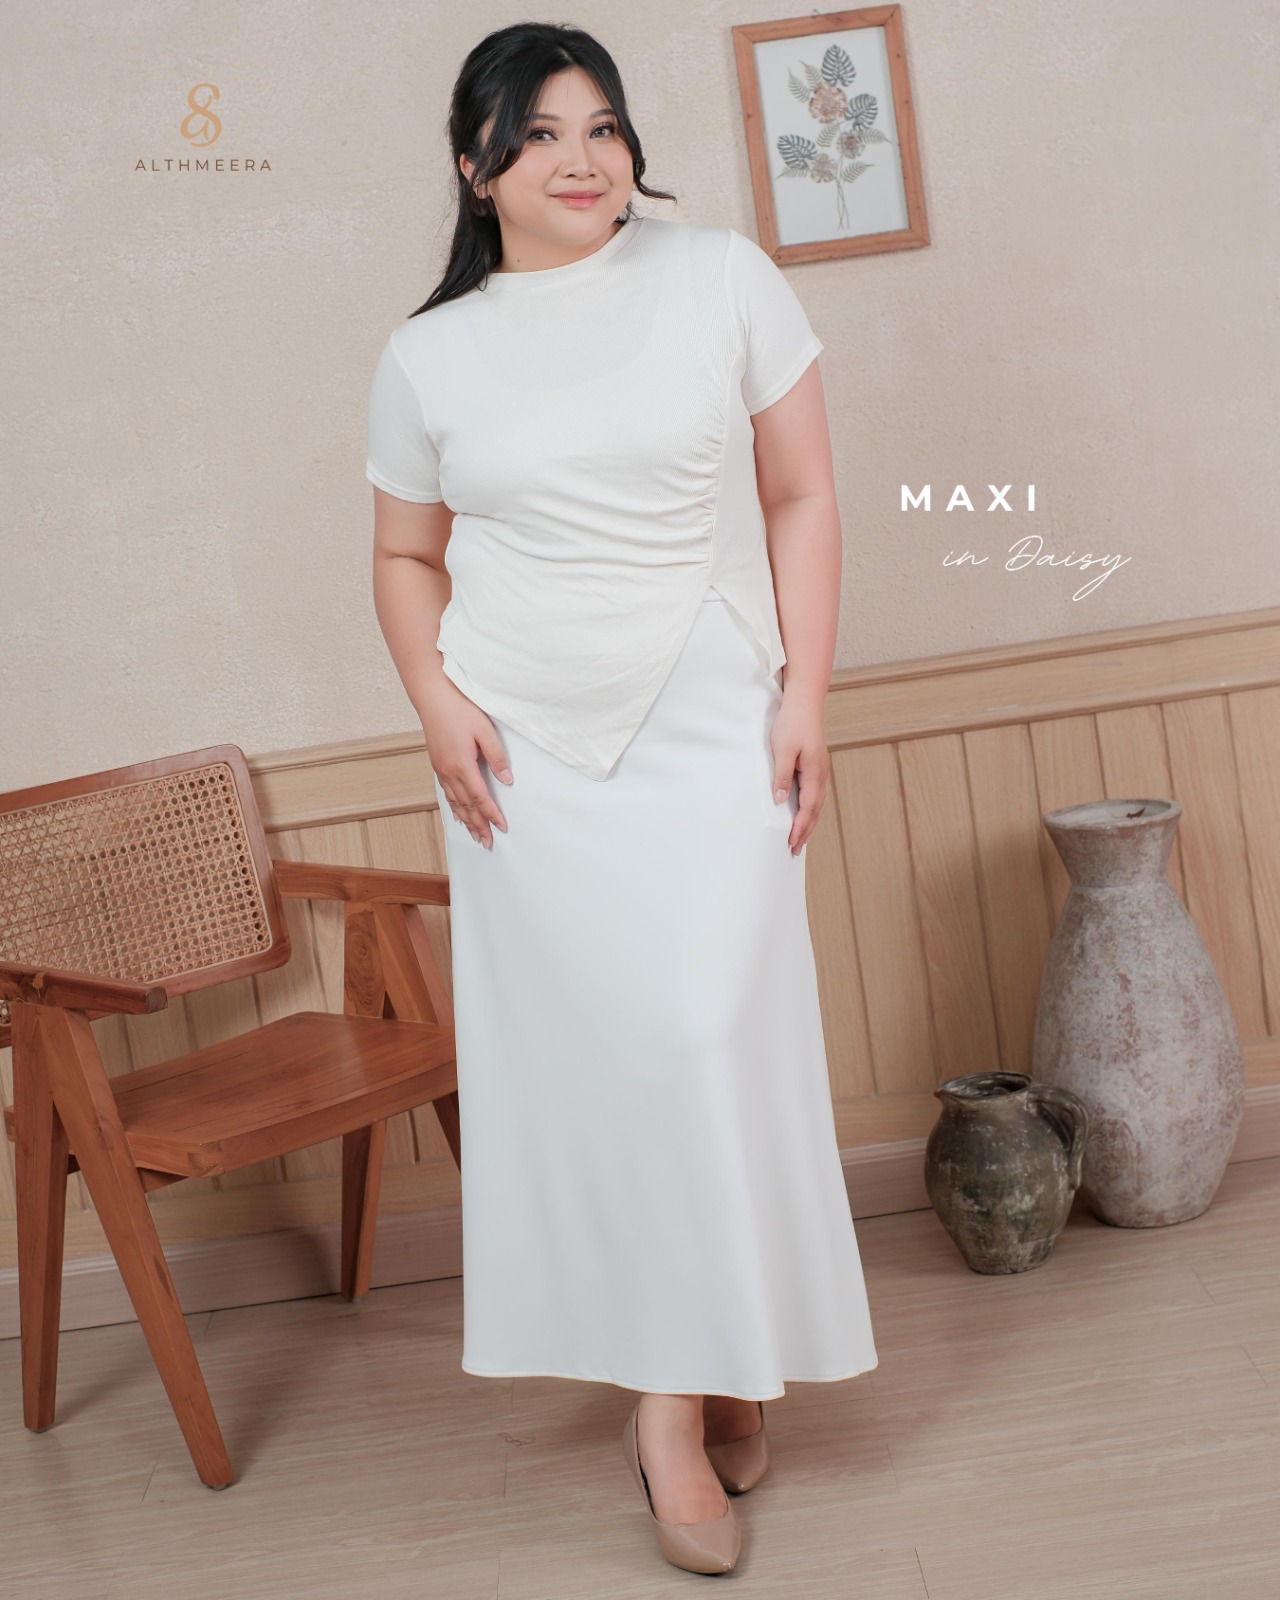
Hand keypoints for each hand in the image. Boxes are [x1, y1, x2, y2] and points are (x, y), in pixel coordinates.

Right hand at [421, 681, 512, 848]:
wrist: (432, 696)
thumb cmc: (459, 709)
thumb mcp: (485, 730)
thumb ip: (497, 757)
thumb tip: (507, 780)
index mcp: (462, 765)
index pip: (480, 797)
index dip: (492, 814)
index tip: (502, 827)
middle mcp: (449, 771)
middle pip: (466, 806)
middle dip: (479, 825)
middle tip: (488, 843)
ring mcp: (441, 769)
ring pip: (455, 802)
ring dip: (466, 820)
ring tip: (475, 835)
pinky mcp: (437, 764)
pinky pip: (446, 793)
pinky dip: (454, 807)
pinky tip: (458, 814)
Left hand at [769, 693, 829, 855]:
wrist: (805, 702)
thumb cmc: (792, 723)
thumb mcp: (783, 749)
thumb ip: (782, 776)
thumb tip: (780, 801)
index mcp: (815, 773)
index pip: (808, 808)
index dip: (800, 828)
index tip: (792, 843)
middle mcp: (821, 775)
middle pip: (815, 810)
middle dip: (806, 831)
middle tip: (795, 850)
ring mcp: (820, 770)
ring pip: (816, 803)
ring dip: (809, 821)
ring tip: (800, 837)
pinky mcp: (815, 765)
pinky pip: (814, 793)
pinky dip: (810, 808)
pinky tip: (803, 812)